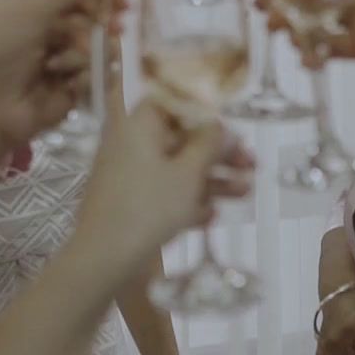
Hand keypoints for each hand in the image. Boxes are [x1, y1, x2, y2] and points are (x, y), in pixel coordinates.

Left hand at [75, 97, 255, 261]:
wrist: (102, 259)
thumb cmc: (148, 207)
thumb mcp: (188, 173)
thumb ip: (209, 144)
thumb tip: (222, 125)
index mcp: (139, 121)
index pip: (170, 96)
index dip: (203, 104)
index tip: (231, 114)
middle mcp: (130, 139)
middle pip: (180, 135)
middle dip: (218, 150)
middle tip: (251, 163)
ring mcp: (127, 170)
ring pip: (175, 164)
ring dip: (211, 176)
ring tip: (245, 192)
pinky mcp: (127, 198)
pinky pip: (162, 188)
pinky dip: (187, 198)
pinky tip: (212, 216)